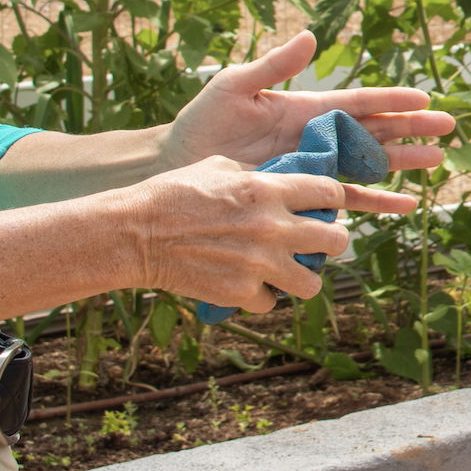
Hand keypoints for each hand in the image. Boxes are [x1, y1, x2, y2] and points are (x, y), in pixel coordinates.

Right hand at [123, 155, 417, 312]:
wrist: (133, 233)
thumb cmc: (174, 193)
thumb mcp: (221, 167)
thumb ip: (259, 176)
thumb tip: (284, 181)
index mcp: (269, 189)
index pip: (332, 192)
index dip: (332, 199)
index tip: (325, 205)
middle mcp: (272, 227)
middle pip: (336, 240)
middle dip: (331, 241)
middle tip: (318, 242)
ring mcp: (258, 264)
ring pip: (313, 284)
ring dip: (303, 277)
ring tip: (290, 271)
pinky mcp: (239, 293)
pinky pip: (271, 303)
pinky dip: (263, 297)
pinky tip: (249, 284)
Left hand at [159, 31, 454, 174]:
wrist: (177, 168)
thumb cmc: (202, 123)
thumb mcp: (235, 86)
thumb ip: (273, 65)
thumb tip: (311, 37)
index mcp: (307, 108)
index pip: (359, 102)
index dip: (391, 99)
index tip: (424, 97)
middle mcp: (319, 137)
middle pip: (376, 132)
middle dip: (412, 129)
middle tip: (448, 126)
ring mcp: (315, 167)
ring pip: (370, 166)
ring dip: (403, 165)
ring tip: (436, 162)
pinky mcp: (306, 194)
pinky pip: (348, 200)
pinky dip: (377, 202)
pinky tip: (403, 206)